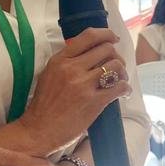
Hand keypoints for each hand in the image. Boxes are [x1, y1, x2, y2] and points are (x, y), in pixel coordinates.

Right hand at [17, 27, 130, 151]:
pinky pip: (120, 87)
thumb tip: (91, 53)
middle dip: (116, 56)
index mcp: (60, 60)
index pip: (88, 36)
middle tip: (117, 67)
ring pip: (116, 65)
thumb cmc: (44, 105)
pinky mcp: (94, 102)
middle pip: (106, 49)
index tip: (114, 39)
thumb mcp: (49, 75)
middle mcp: (72, 69)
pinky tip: (123, 92)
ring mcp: (83, 85)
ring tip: (120, 80)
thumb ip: (67, 62)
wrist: (38, 131)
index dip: (106, 34)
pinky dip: (126, 88)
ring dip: (123, 72)